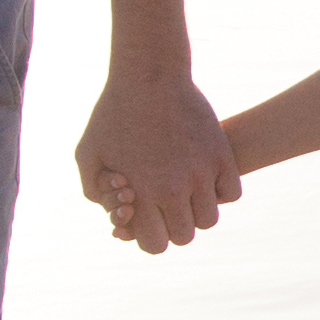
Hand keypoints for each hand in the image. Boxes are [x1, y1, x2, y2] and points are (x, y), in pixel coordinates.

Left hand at [75, 61, 238, 253]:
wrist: (148, 74)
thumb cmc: (113, 113)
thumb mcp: (88, 153)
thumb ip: (94, 192)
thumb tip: (115, 218)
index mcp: (142, 193)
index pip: (155, 244)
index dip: (151, 236)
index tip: (149, 219)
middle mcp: (173, 188)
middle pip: (185, 236)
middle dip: (174, 226)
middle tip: (168, 206)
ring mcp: (201, 172)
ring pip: (209, 219)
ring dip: (198, 211)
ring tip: (187, 192)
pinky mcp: (221, 155)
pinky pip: (231, 193)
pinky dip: (220, 192)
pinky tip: (205, 178)